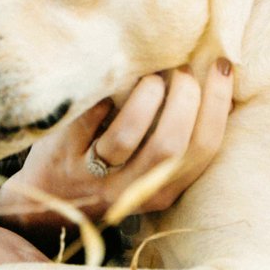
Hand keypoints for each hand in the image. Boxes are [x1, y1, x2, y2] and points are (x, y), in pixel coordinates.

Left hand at [0, 64, 232, 230]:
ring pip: (125, 135)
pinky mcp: (62, 157)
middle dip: (184, 98)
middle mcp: (131, 188)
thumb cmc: (110, 171)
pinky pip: (86, 120)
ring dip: (144, 96)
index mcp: (164, 188)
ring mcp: (93, 176)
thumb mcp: (148, 168)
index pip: (203, 149)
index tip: (222, 68)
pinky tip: (111, 83)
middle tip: (181, 70)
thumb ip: (176, 138)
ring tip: (150, 75)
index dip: (218, 105)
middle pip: (170, 145)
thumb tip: (215, 78)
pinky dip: (104, 96)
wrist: (46, 202)